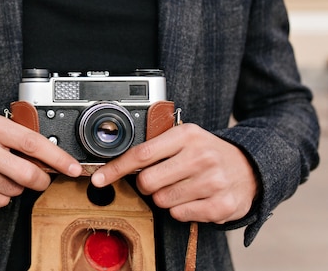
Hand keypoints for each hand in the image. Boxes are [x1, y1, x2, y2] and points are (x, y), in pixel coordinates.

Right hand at [0, 113, 81, 207]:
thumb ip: (18, 136)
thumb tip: (52, 155)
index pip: (32, 142)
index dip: (57, 157)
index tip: (73, 167)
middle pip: (27, 173)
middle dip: (41, 180)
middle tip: (40, 178)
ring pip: (14, 190)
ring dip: (17, 186)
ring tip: (2, 173)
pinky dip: (1, 196)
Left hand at [91, 123, 257, 223]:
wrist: (251, 167)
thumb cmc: (208, 152)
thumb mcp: (185, 138)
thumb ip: (156, 144)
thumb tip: (116, 159)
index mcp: (187, 135)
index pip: (141, 153)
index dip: (115, 168)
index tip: (98, 177)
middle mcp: (201, 156)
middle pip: (147, 182)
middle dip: (146, 185)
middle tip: (159, 179)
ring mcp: (213, 182)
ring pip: (162, 201)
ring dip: (165, 198)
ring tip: (182, 187)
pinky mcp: (221, 205)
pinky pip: (180, 215)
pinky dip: (181, 210)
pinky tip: (193, 198)